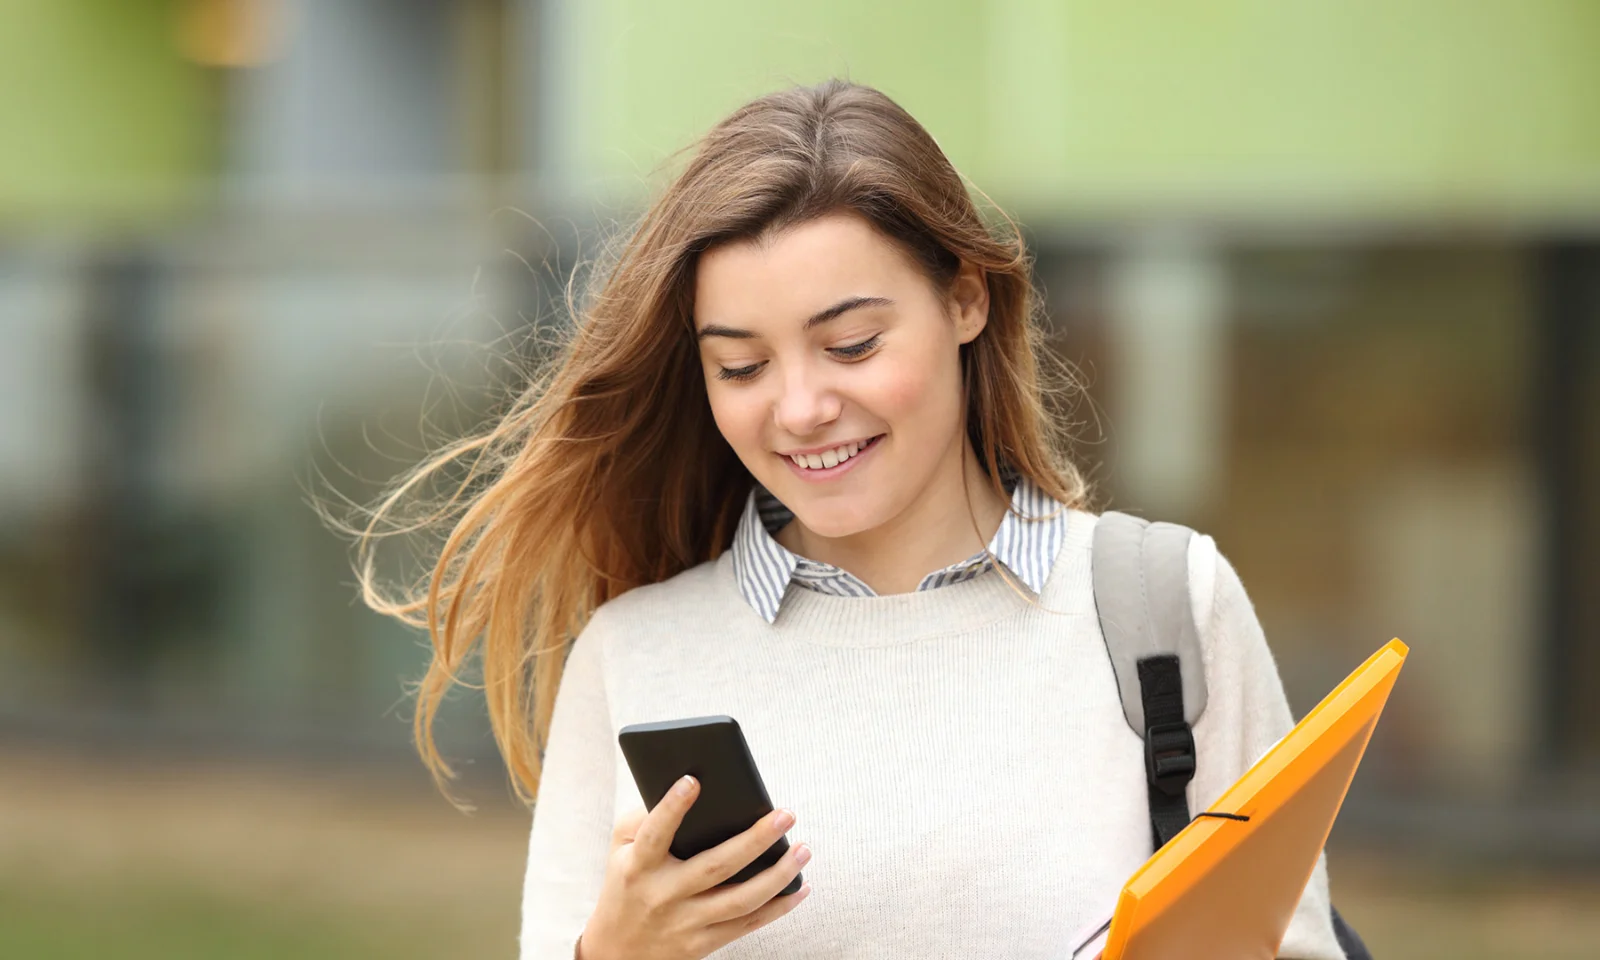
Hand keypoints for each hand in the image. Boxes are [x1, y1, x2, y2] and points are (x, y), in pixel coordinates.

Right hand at [576, 775, 811, 959]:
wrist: (615, 954)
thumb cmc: (625, 886)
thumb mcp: (619, 851)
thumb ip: (642, 820)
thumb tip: (686, 789)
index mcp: (639, 866)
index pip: (655, 833)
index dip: (672, 808)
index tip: (693, 780)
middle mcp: (663, 895)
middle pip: (716, 865)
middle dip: (755, 839)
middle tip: (785, 813)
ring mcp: (685, 922)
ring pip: (741, 899)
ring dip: (778, 875)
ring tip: (803, 849)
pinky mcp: (702, 944)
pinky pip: (747, 924)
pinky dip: (779, 906)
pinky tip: (800, 886)